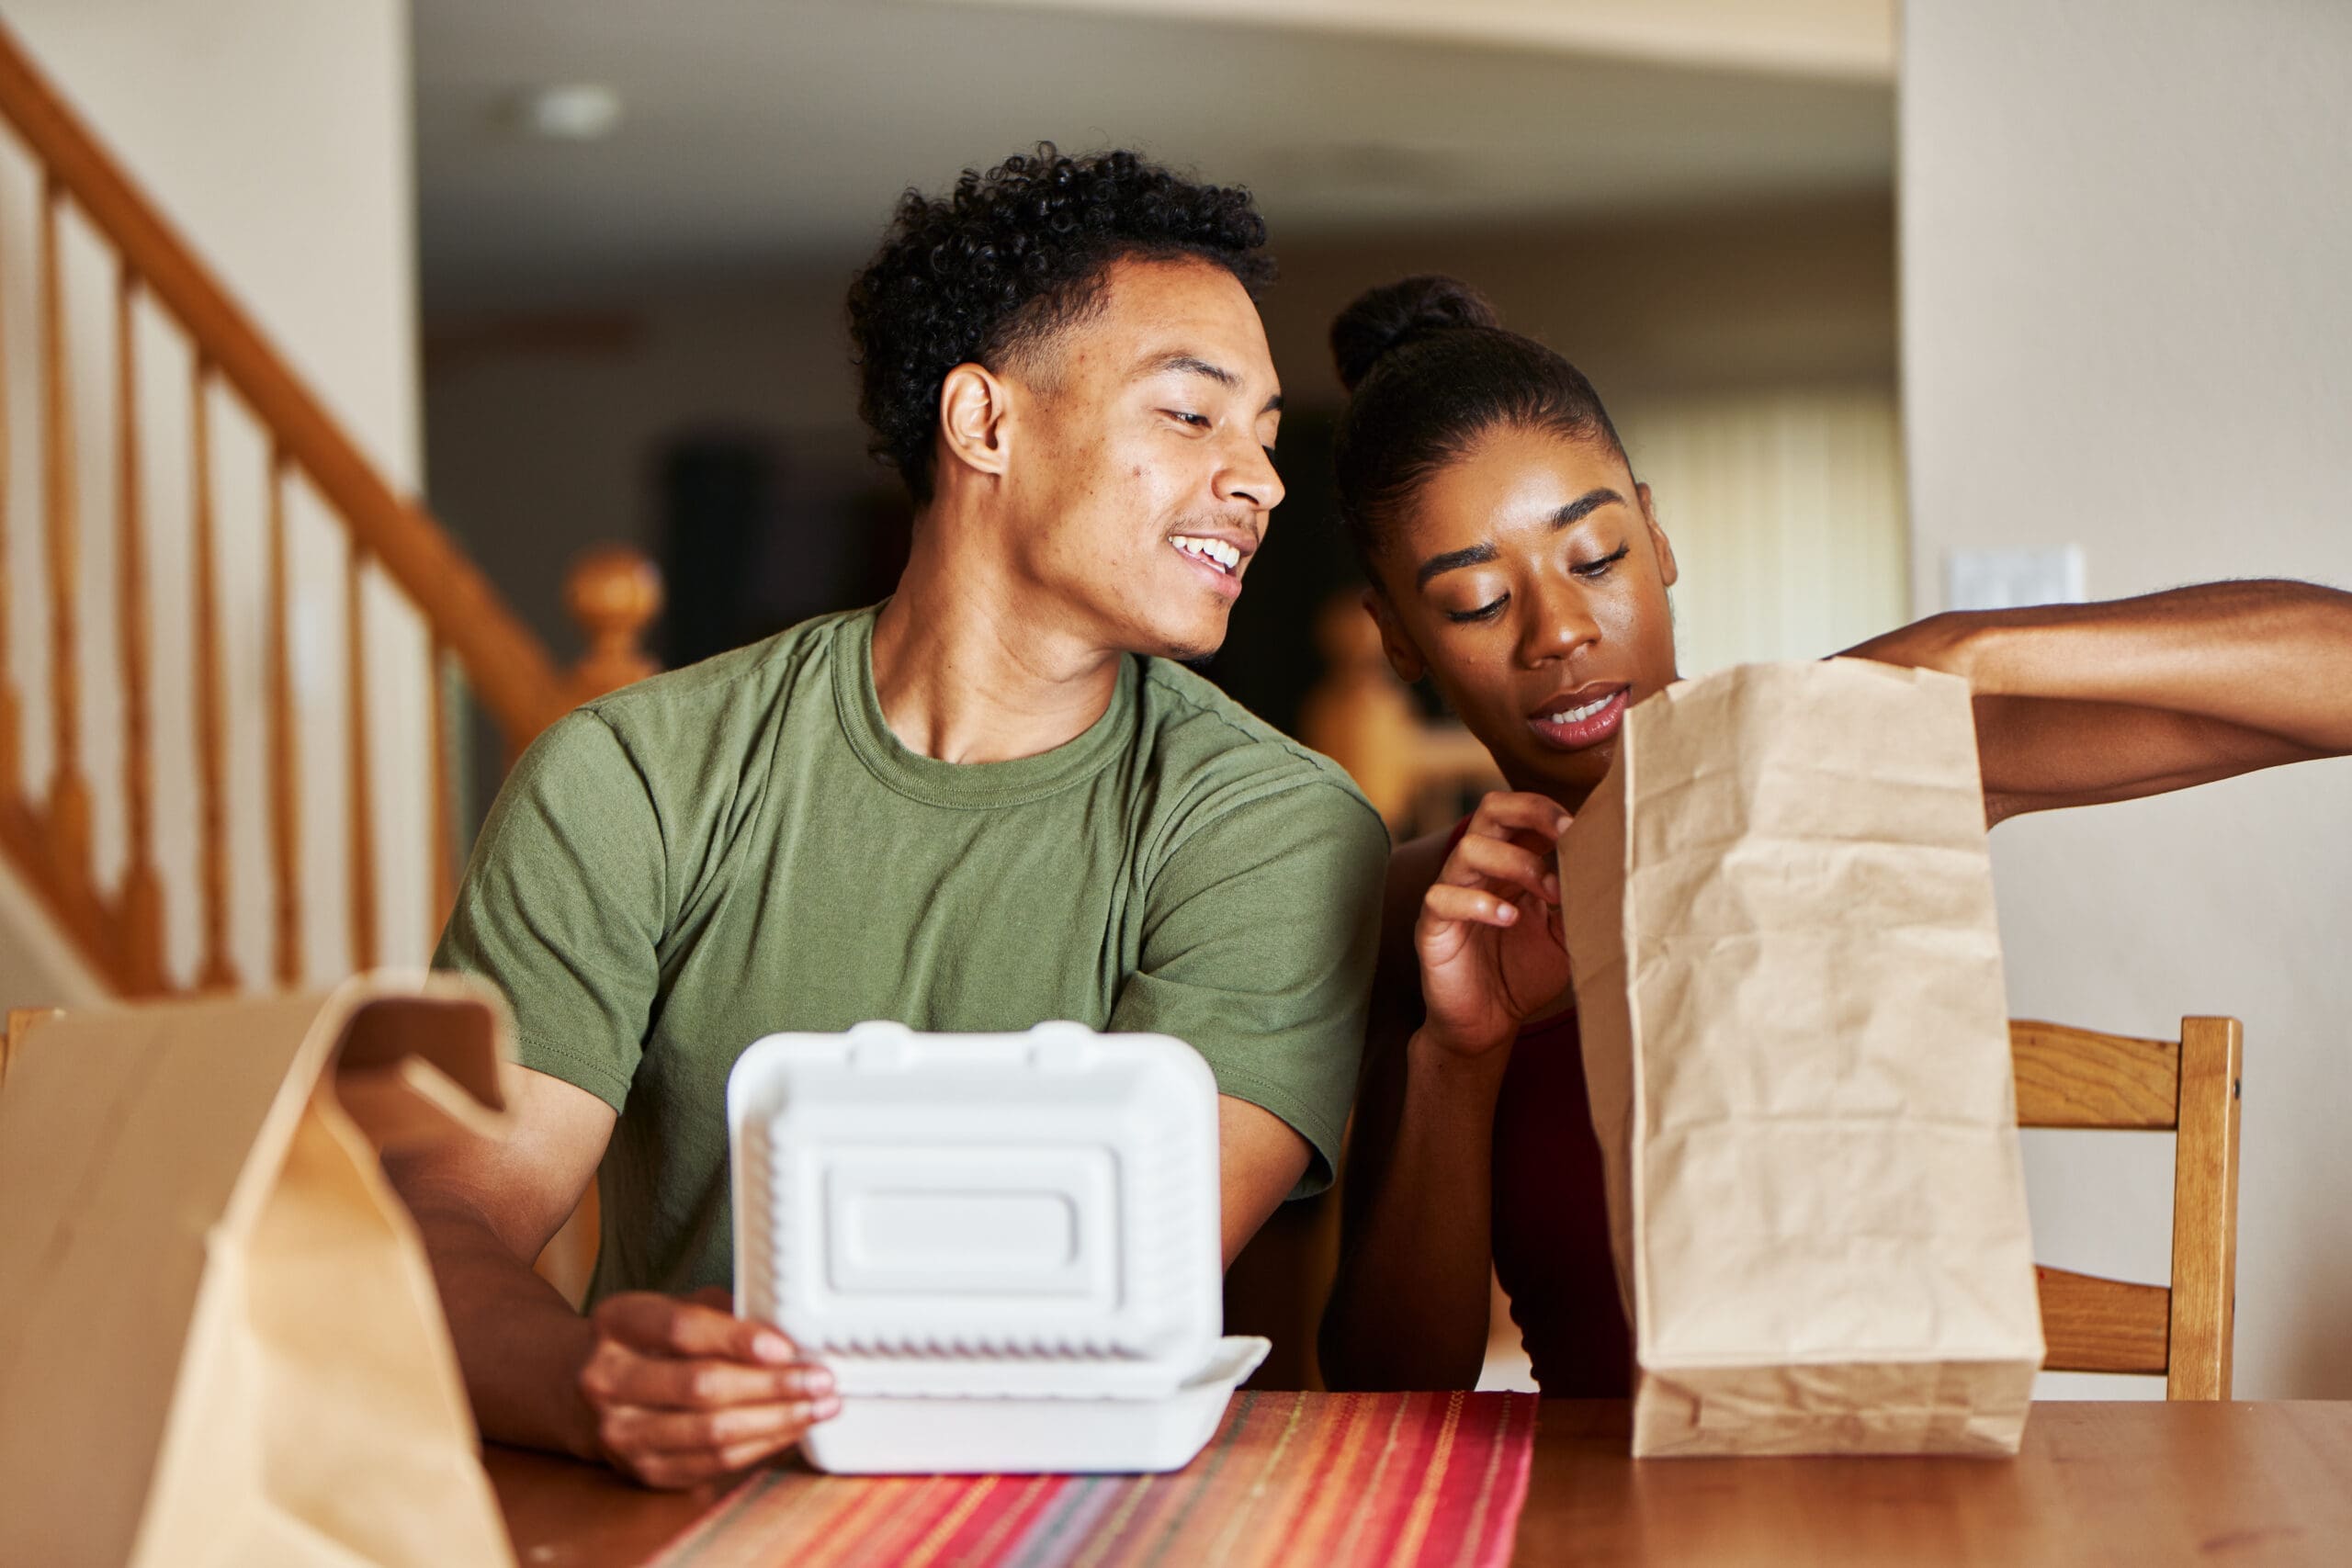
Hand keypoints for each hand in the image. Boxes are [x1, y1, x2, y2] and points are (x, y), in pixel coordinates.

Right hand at [577, 1286, 839, 1488]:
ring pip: (710, 1432)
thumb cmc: (648, 1341)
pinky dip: (759, 1447)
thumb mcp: (670, 1308)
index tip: (786, 1346)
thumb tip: (789, 1330)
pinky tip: (790, 1430)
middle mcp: (607, 1380)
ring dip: (776, 1421)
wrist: (582, 1391)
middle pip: (701, 1386)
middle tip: (821, 1379)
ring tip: (820, 1406)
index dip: (738, 1339)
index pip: (681, 1330)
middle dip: (772, 1385)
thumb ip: (721, 1312)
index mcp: (616, 1323)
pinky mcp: (641, 1471)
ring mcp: (620, 1433)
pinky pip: (711, 1464)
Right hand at [1415, 791, 1574, 1058]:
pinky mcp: (1432, 926)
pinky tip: (1509, 919)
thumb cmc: (1524, 974)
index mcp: (1510, 863)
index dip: (1551, 810)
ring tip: (1550, 893)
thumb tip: (1617, 878)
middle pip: (1490, 809)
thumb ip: (1581, 905)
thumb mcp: (1565, 937)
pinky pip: (1442, 897)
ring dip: (1516, 863)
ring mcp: (1452, 893)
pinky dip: (1478, 903)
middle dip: (1531, 811)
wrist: (1487, 1025)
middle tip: (1567, 834)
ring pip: (1469, 849)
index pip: (1521, 813)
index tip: (1588, 828)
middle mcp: (1479, 870)